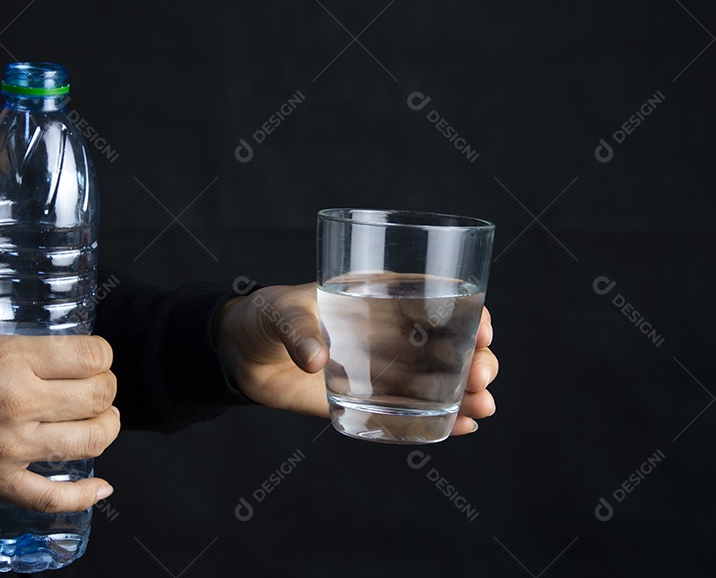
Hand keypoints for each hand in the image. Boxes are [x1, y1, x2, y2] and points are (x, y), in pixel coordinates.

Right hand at [0, 322, 119, 511]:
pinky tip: (100, 488)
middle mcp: (19, 402)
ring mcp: (12, 448)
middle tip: (98, 385)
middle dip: (107, 388)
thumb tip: (7, 335)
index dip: (100, 353)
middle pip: (98, 395)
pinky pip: (55, 498)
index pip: (89, 355)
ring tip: (101, 421)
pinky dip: (85, 495)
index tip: (94, 355)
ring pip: (91, 441)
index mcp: (6, 358)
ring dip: (106, 428)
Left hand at [216, 283, 497, 434]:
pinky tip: (464, 427)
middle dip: (475, 358)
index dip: (466, 310)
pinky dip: (442, 418)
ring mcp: (382, 367)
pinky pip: (413, 409)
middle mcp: (387, 331)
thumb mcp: (278, 312)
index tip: (481, 328)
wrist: (241, 354)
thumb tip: (314, 359)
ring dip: (467, 391)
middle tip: (481, 375)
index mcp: (375, 297)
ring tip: (482, 407)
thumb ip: (296, 330)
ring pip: (439, 378)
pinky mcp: (368, 399)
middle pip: (447, 343)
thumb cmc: (264, 317)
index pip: (433, 298)